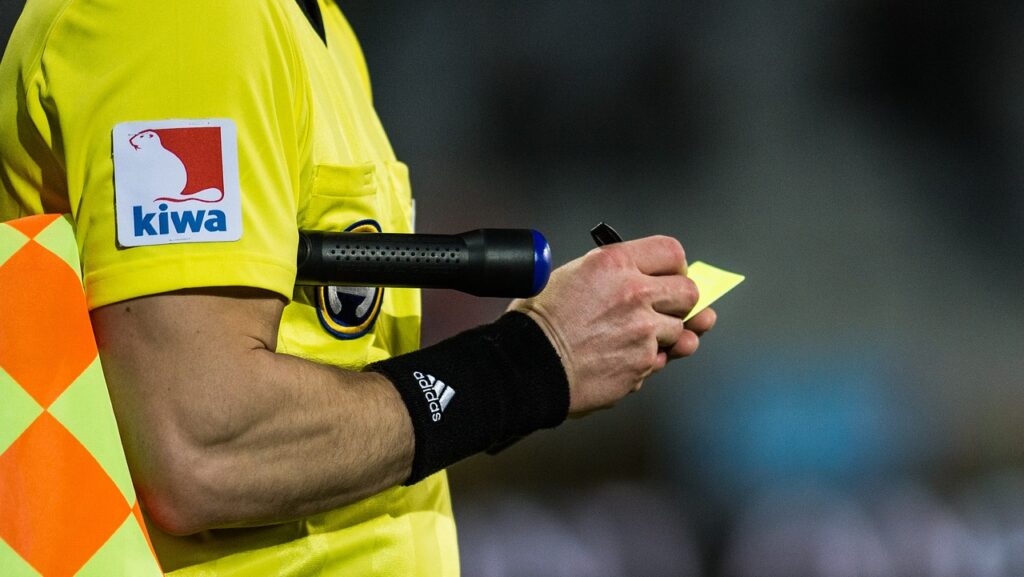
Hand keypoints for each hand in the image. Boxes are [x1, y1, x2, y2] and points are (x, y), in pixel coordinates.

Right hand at [508, 236, 714, 414]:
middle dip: (679, 302)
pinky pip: (660, 359)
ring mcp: (643, 330)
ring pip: (678, 330)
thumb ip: (613, 274)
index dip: (675, 266)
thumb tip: (643, 277)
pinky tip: (619, 357)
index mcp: (614, 263)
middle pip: (688, 291)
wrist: (528, 365)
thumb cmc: (540, 323)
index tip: (672, 275)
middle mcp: (634, 292)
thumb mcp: (572, 275)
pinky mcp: (643, 362)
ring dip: (661, 336)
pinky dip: (645, 361)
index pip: (671, 252)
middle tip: (663, 309)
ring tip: (627, 338)